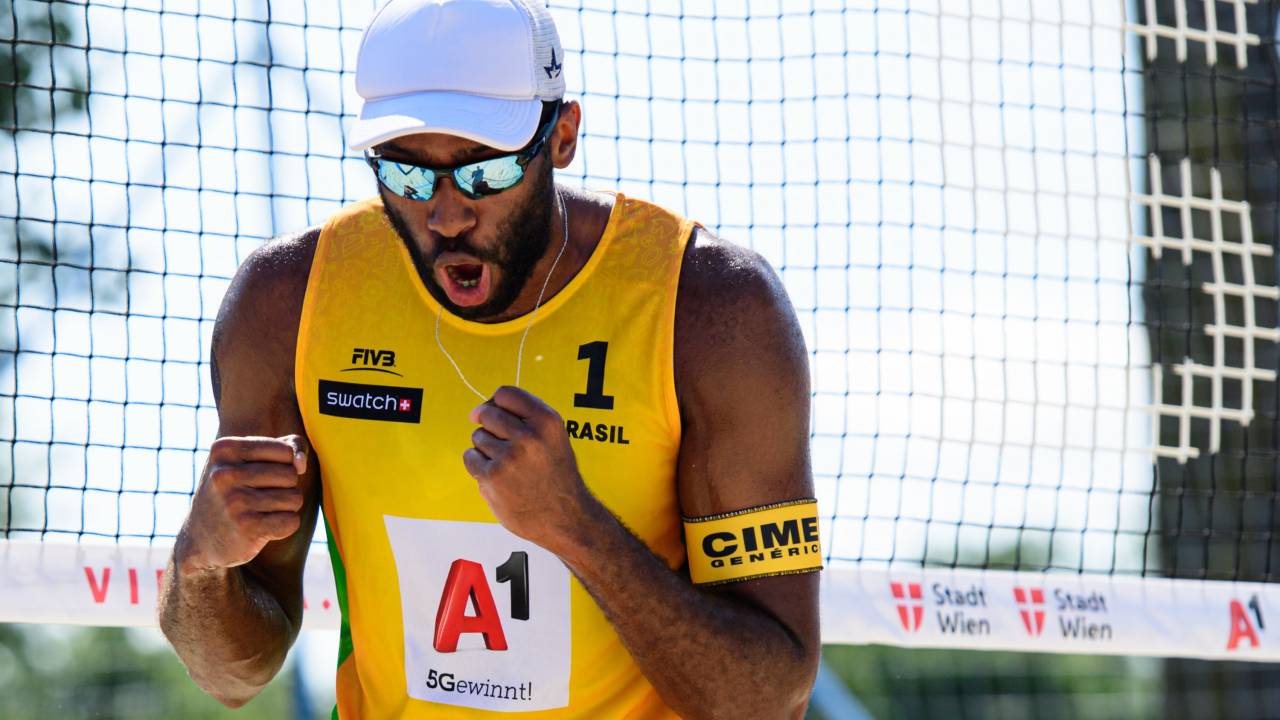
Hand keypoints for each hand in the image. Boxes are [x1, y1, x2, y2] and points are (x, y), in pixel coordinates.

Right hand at [177, 434, 308, 573]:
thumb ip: (287, 447)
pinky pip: (292, 521)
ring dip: (285, 508)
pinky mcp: (246, 528)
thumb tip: (301, 463)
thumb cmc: (234, 490)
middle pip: (291, 474)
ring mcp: (235, 502)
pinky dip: (284, 526)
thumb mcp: (249, 460)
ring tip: (261, 512)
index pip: (285, 450)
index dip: (285, 465)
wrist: (201, 539)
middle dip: (285, 488)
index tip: (263, 475)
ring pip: (295, 498)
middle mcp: (225, 474)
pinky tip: (263, 527)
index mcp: (224, 449)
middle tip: (260, 497)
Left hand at [464, 386, 593, 548]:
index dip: (495, 402)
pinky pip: (471, 458)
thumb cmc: (556, 476)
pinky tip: (498, 476)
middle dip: (489, 425)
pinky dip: (478, 466)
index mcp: (547, 420)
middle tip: (502, 445)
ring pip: (478, 437)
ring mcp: (509, 456)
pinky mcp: (492, 476)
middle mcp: (529, 435)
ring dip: (486, 449)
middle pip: (487, 413)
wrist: (566, 517)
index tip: (493, 413)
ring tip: (508, 466)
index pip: (506, 393)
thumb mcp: (553, 437)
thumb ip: (525, 418)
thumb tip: (481, 409)